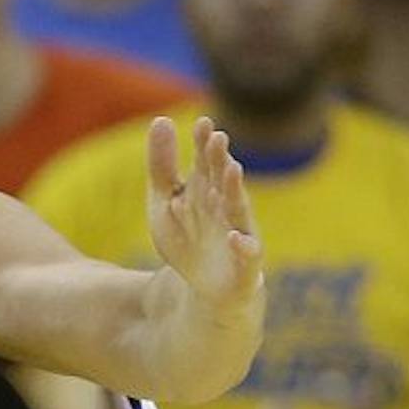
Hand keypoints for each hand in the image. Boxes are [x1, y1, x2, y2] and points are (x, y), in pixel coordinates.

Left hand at [146, 116, 264, 334]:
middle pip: (222, 181)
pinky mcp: (244, 265)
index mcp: (207, 191)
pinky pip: (248, 255)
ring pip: (238, 210)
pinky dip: (243, 247)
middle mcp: (225, 208)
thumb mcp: (163, 202)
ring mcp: (237, 235)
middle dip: (220, 160)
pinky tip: (234, 237)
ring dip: (235, 191)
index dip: (204, 144)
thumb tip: (161, 119)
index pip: (206, 162)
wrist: (206, 289)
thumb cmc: (188, 239)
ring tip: (231, 169)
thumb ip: (161, 165)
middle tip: (217, 138)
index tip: (202, 123)